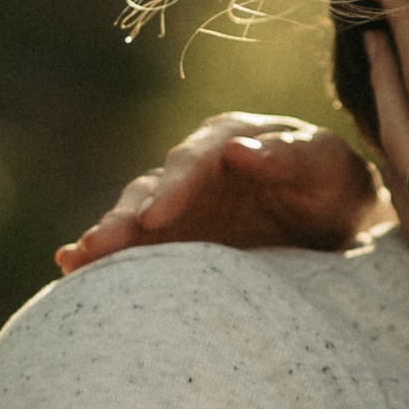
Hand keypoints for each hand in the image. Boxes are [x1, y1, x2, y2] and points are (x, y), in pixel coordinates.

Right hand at [54, 115, 380, 272]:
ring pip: (135, 216)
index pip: (196, 160)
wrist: (338, 215)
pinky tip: (70, 268)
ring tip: (75, 261)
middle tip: (98, 246)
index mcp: (230, 140)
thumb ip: (289, 156)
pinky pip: (136, 244)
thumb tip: (239, 152)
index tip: (154, 216)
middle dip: (124, 218)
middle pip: (153, 188)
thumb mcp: (324, 164)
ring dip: (106, 237)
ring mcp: (180, 203)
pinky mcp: (175, 235)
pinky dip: (107, 255)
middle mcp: (195, 167)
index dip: (174, 187)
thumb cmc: (333, 182)